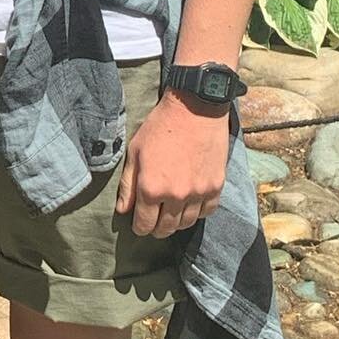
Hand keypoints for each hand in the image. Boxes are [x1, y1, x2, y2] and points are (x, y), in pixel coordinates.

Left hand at [115, 91, 229, 237]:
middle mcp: (176, 196)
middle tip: (154, 222)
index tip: (139, 224)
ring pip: (186, 223)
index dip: (140, 228)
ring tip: (171, 214)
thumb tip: (123, 210)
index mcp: (151, 188)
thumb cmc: (160, 127)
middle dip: (157, 228)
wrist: (195, 109)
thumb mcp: (135, 152)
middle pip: (166, 228)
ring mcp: (198, 193)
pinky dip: (197, 212)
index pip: (144, 224)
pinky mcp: (216, 186)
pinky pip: (206, 212)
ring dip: (177, 223)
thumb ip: (128, 185)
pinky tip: (190, 204)